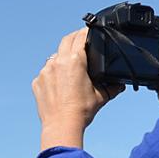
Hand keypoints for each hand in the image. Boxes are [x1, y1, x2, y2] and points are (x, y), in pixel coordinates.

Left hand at [32, 29, 120, 150]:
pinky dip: (52, 74)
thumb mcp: (101, 96)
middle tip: (81, 41)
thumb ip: (112, 86)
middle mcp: (58, 62)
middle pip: (66, 40)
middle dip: (74, 38)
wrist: (62, 126)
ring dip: (62, 58)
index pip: (80, 36)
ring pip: (54, 57)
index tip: (90, 31)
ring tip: (70, 68)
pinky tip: (59, 85)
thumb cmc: (81, 111)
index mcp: (75, 60)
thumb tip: (120, 84)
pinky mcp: (37, 82)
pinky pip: (45, 72)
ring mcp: (45, 71)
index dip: (86, 31)